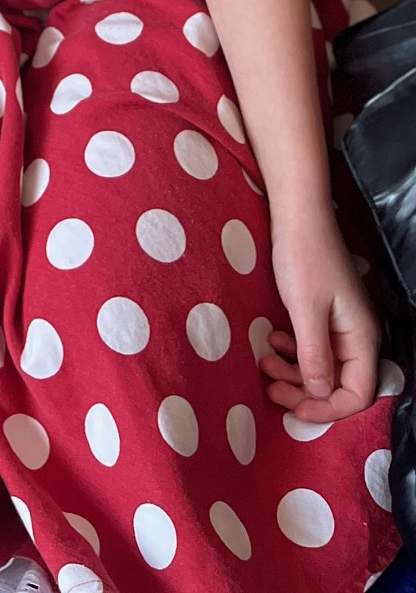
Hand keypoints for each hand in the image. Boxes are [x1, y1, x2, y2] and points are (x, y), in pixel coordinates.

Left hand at [260, 212, 380, 421]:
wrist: (297, 215)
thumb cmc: (303, 258)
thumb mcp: (305, 310)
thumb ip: (314, 355)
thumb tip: (320, 393)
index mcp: (361, 338)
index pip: (358, 394)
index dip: (328, 409)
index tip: (294, 410)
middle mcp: (356, 335)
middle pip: (339, 383)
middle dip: (305, 392)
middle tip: (270, 388)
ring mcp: (340, 323)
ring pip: (323, 364)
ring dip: (295, 371)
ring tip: (265, 364)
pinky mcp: (323, 311)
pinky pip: (313, 344)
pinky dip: (294, 350)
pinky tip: (274, 340)